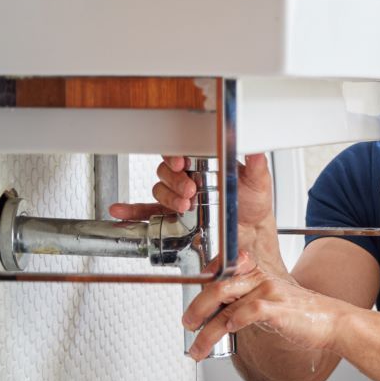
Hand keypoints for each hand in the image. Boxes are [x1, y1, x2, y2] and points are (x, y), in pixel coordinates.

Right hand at [110, 153, 274, 234]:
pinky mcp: (174, 216)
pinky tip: (121, 211)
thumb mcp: (258, 182)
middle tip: (190, 189)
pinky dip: (132, 211)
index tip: (181, 163)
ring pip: (160, 190)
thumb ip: (256, 164)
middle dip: (176, 180)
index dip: (176, 155)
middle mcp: (189, 178)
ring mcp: (179, 197)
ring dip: (168, 196)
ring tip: (184, 204)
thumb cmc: (253, 205)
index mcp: (205, 164)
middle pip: (168, 171)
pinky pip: (147, 211)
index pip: (182, 152)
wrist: (251, 235)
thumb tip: (254, 145)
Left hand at [181, 251, 345, 361]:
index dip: (200, 289)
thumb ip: (245, 303)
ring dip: (207, 331)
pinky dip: (233, 322)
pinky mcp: (279, 308)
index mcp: (257, 275)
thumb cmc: (303, 315)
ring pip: (227, 305)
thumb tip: (219, 316)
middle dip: (196, 308)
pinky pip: (249, 311)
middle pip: (217, 287)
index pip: (220, 275)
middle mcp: (261, 280)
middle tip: (188, 325)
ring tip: (198, 347)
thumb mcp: (270, 302)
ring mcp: (270, 293)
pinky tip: (227, 333)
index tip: (190, 310)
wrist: (334, 321)